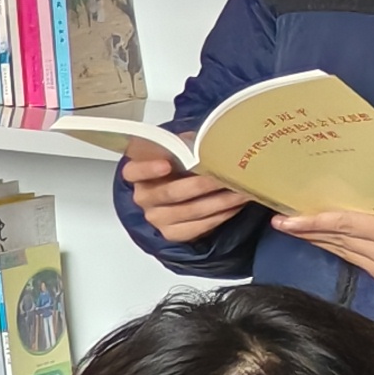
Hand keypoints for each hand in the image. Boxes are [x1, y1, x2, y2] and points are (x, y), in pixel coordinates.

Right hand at [118, 151, 254, 245]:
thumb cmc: (178, 169)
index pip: (133, 171)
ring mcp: (157, 218)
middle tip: (223, 177)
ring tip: (240, 191)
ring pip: (190, 211)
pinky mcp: (172, 234)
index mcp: (138, 174)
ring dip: (219, 201)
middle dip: (201, 185)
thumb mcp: (177, 153)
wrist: (178, 195)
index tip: (166, 164)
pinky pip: (198, 227)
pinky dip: (220, 216)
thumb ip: (185, 146)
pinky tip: (234, 206)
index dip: (148, 168)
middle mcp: (144, 198)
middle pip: (170, 193)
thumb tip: (208, 140)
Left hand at [273, 208, 373, 290]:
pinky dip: (333, 248)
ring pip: (340, 251)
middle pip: (338, 240)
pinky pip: (351, 259)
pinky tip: (317, 239)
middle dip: (306, 230)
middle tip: (280, 219)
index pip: (346, 225)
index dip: (314, 222)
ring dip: (314, 239)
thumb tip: (342, 187)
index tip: (288, 218)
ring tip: (291, 227)